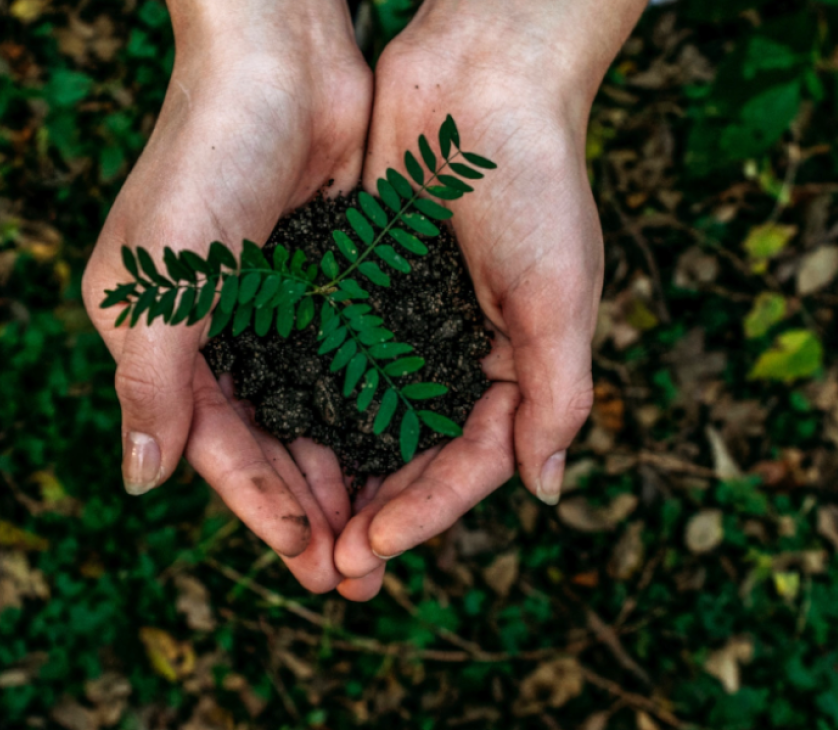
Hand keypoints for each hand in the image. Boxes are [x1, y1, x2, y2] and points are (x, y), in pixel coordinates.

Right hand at [82, 0, 370, 591]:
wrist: (280, 58)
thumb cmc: (206, 159)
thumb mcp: (160, 282)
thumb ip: (150, 385)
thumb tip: (140, 483)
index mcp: (159, 336)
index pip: (212, 445)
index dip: (259, 506)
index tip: (308, 559)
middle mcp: (212, 330)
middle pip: (263, 442)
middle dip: (307, 508)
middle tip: (354, 574)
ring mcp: (271, 308)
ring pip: (308, 413)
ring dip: (341, 473)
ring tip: (381, 533)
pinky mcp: (322, 282)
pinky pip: (345, 366)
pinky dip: (365, 413)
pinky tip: (398, 455)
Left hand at [333, 0, 646, 599]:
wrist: (482, 76)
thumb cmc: (535, 181)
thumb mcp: (560, 295)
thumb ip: (557, 394)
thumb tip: (545, 490)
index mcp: (516, 364)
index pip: (470, 462)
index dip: (426, 511)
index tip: (372, 547)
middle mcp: (459, 353)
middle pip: (414, 455)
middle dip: (376, 512)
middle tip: (330, 567)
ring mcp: (407, 322)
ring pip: (367, 419)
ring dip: (337, 474)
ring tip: (299, 526)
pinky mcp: (362, 287)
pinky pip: (333, 360)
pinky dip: (311, 402)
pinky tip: (276, 440)